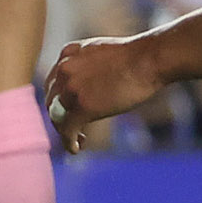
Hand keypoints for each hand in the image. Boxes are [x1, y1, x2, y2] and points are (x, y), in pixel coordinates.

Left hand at [44, 35, 169, 151]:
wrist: (149, 59)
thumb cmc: (138, 56)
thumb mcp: (103, 54)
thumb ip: (90, 66)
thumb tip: (94, 84)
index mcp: (68, 54)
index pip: (55, 81)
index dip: (60, 98)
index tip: (69, 109)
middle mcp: (64, 69)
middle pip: (52, 99)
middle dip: (60, 115)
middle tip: (73, 128)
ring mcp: (70, 88)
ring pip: (56, 116)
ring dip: (64, 130)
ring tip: (78, 140)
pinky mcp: (81, 106)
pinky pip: (67, 129)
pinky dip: (69, 142)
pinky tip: (76, 148)